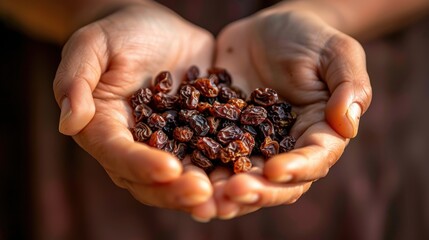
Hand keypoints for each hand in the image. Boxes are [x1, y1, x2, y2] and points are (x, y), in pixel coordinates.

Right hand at [52, 2, 215, 212]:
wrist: (152, 27)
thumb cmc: (117, 33)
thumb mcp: (91, 46)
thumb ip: (76, 81)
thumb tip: (69, 122)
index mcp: (106, 129)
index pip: (119, 155)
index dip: (141, 166)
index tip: (169, 169)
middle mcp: (137, 146)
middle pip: (152, 180)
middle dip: (177, 190)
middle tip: (204, 194)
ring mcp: (170, 143)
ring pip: (184, 177)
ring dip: (206, 191)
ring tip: (231, 196)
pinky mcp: (198, 134)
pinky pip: (213, 155)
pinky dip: (228, 168)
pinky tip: (249, 174)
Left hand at [210, 4, 371, 217]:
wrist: (267, 30)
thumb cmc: (309, 37)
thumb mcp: (336, 52)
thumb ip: (350, 85)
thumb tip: (347, 124)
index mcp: (318, 132)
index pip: (314, 159)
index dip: (297, 168)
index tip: (275, 170)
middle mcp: (285, 146)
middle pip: (276, 180)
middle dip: (256, 190)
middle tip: (232, 192)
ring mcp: (252, 142)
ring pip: (241, 176)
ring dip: (224, 190)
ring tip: (205, 197)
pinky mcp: (223, 133)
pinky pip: (211, 154)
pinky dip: (200, 168)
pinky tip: (181, 173)